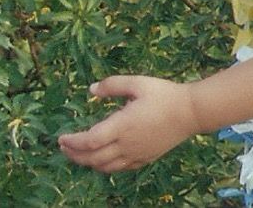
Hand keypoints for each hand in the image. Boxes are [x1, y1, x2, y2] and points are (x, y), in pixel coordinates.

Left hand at [57, 76, 200, 172]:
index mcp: (122, 126)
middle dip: (75, 155)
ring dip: (88, 163)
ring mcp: (136, 154)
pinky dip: (105, 167)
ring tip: (78, 154)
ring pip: (106, 167)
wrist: (191, 112)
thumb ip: (113, 85)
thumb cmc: (164, 94)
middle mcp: (127, 144)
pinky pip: (120, 168)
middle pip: (93, 158)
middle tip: (63, 147)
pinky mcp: (145, 158)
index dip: (73, 142)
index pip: (90, 141)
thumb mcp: (138, 83)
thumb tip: (91, 90)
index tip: (61, 138)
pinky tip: (102, 159)